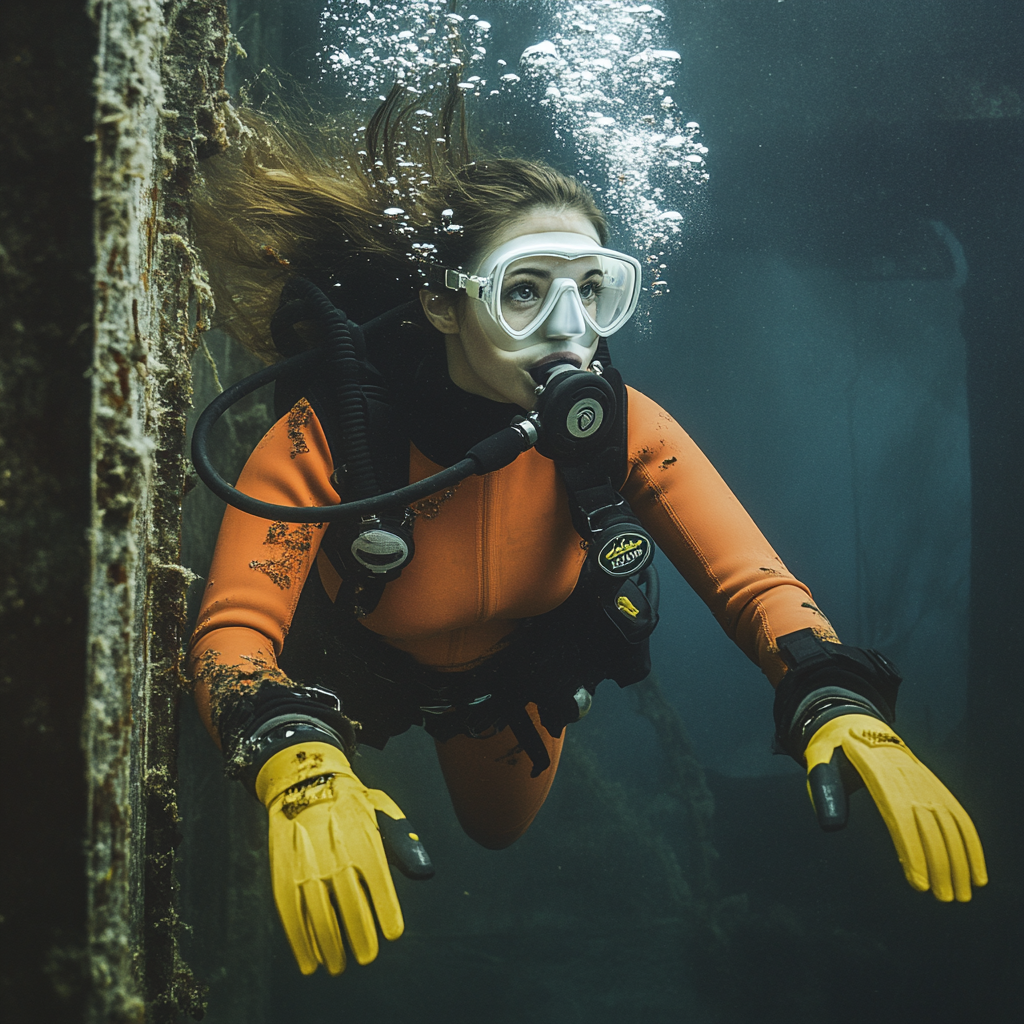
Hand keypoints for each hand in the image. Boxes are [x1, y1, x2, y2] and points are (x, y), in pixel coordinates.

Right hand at [255, 741, 431, 974]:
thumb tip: (426, 873)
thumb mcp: (382, 811)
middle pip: (350, 908)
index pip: (379, 884)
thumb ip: (404, 843)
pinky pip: (292, 916)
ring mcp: (307, 867)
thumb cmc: (352, 804)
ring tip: (338, 966)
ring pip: (321, 917)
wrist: (305, 783)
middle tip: (366, 956)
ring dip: (330, 947)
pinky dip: (300, 943)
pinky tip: (309, 961)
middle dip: (360, 938)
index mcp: (364, 841)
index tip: (393, 933)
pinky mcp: (283, 876)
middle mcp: (336, 856)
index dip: (386, 913)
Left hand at [805, 714, 986, 901]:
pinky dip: (971, 843)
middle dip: (941, 865)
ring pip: (949, 824)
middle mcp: (908, 777)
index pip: (900, 816)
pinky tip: (977, 871)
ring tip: (961, 895)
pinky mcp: (934, 786)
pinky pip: (958, 815)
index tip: (920, 883)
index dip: (913, 850)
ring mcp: (925, 781)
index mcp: (878, 771)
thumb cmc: (833, 746)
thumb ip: (824, 787)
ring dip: (960, 861)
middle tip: (944, 900)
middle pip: (930, 826)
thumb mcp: (819, 757)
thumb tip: (831, 827)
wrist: (855, 720)